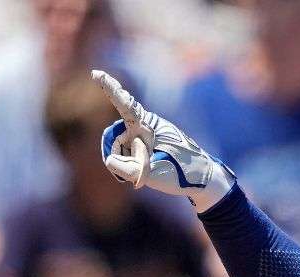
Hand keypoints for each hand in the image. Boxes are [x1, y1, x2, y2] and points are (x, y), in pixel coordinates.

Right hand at [92, 69, 234, 211]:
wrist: (203, 180)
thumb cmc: (182, 174)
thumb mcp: (153, 174)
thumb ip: (126, 168)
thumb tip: (110, 160)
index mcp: (149, 126)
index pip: (126, 106)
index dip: (110, 89)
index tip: (96, 73)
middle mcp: (144, 126)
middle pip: (114, 138)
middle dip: (119, 155)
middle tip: (142, 171)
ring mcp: (144, 135)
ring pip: (119, 148)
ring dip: (129, 162)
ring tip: (151, 170)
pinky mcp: (145, 145)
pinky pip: (127, 154)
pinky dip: (132, 165)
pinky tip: (146, 171)